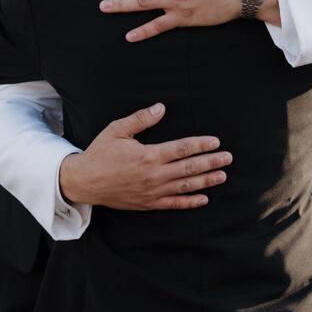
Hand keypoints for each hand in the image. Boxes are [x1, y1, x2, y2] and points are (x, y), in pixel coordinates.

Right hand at [59, 102, 231, 209]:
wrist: (84, 182)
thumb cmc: (100, 153)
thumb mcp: (117, 130)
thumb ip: (140, 119)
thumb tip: (161, 107)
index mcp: (149, 155)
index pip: (182, 148)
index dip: (201, 145)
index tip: (216, 142)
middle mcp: (154, 175)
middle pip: (189, 168)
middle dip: (211, 162)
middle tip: (228, 158)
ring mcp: (152, 191)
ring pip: (186, 187)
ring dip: (206, 181)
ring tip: (222, 176)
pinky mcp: (148, 203)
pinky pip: (174, 204)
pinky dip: (190, 202)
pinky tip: (204, 199)